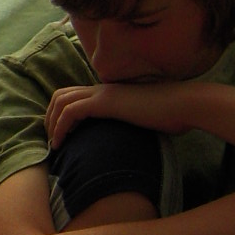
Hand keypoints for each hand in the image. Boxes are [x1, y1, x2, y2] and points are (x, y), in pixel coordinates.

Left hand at [46, 80, 210, 149]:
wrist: (185, 105)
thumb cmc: (173, 115)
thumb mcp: (146, 120)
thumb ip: (132, 123)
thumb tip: (128, 141)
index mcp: (111, 92)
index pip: (74, 95)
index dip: (60, 112)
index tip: (60, 135)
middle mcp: (103, 89)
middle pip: (61, 95)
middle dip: (49, 117)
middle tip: (52, 140)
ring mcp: (103, 94)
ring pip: (61, 101)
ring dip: (51, 122)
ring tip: (54, 144)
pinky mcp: (106, 102)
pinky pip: (71, 111)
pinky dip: (60, 127)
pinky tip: (61, 143)